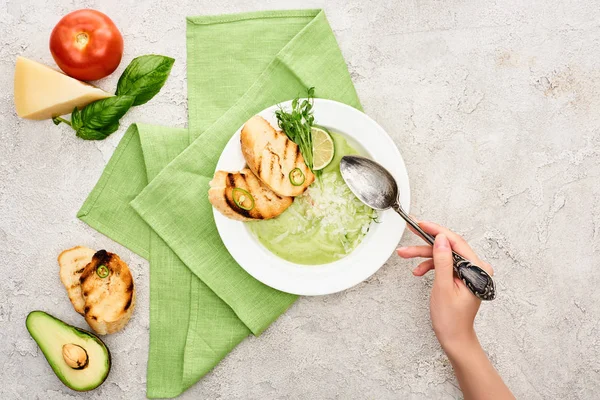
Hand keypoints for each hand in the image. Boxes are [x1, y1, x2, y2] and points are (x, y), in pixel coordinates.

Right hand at [397, 221, 493, 353]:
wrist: (454, 338)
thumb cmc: (451, 319)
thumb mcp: (443, 287)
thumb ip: (443, 261)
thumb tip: (441, 239)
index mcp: (478, 269)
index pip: (456, 242)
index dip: (436, 231)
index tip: (421, 224)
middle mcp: (477, 268)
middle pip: (448, 247)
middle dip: (425, 245)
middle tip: (408, 236)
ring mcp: (469, 272)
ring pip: (443, 255)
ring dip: (424, 256)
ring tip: (405, 255)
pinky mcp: (461, 276)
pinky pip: (444, 264)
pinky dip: (430, 265)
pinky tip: (418, 271)